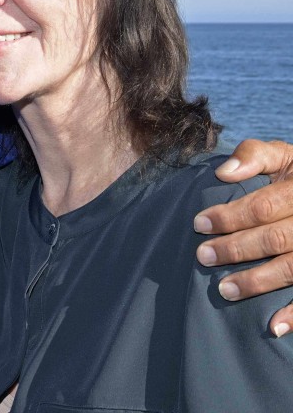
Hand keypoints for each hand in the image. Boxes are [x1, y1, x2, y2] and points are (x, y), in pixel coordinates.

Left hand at [193, 139, 292, 335]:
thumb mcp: (283, 155)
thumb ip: (255, 156)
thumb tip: (223, 173)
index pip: (263, 206)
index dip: (230, 215)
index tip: (198, 224)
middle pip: (276, 238)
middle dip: (236, 249)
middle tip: (203, 256)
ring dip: (258, 282)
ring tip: (224, 289)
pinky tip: (273, 326)